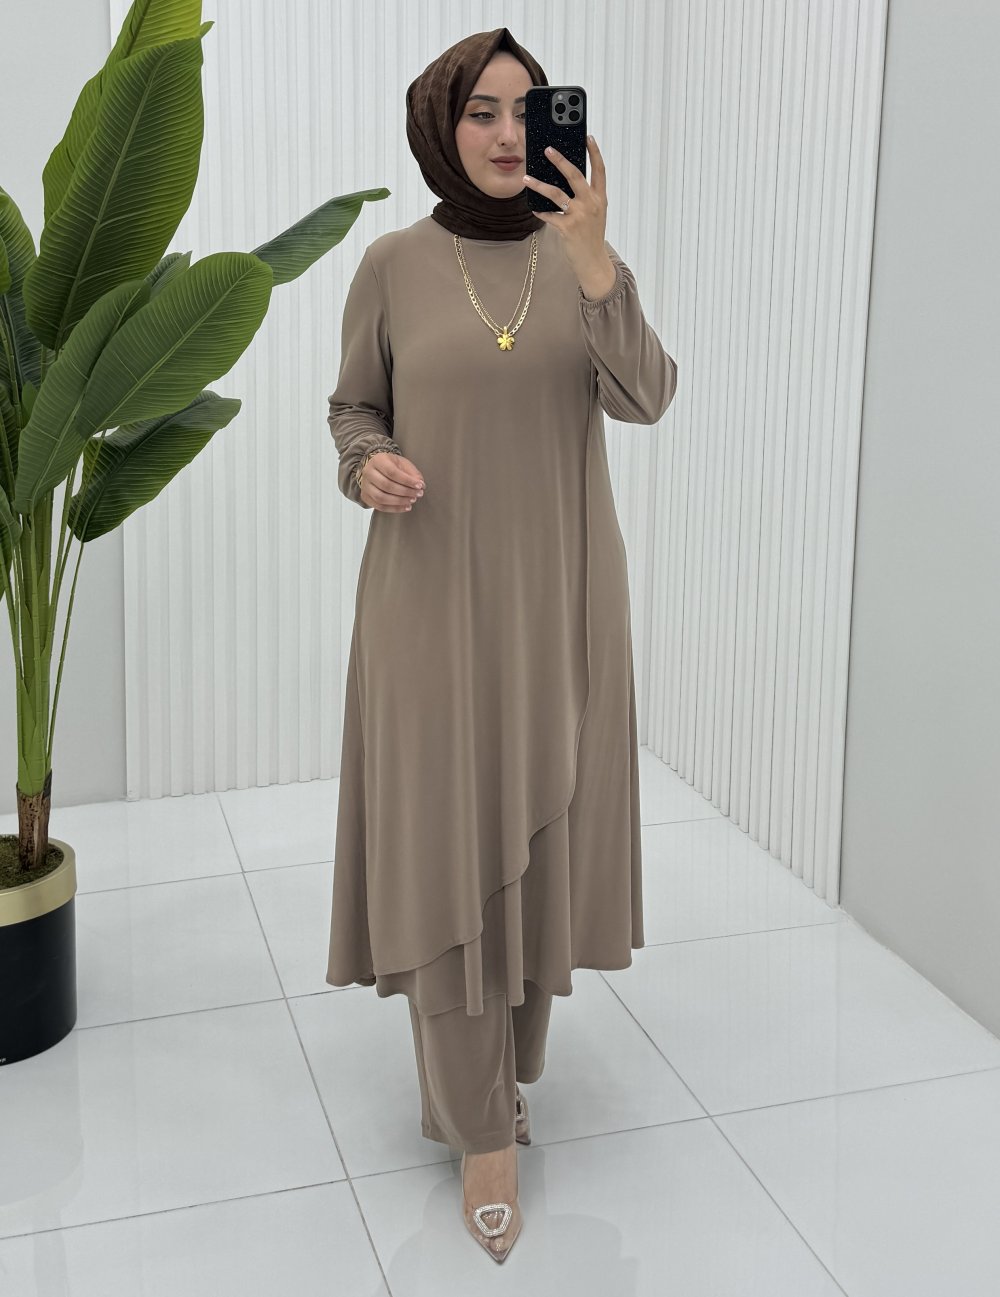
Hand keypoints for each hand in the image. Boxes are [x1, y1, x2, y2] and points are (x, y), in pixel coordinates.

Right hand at [360, 452, 424, 512]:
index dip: (407, 481)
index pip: (392, 472)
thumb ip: (412, 473)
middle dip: (405, 492)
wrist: (377, 469)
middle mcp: (368, 472)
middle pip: (386, 486)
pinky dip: (394, 509)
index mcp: (378, 460)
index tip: (419, 485)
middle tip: (418, 494)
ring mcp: (365, 485)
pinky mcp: (365, 497)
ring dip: (399, 502)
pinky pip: (379, 506)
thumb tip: (420, 485)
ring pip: (381, 498)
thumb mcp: (403, 464)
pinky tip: (405, 507)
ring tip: (412, 500)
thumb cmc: (391, 465)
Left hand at [522, 136, 607, 270]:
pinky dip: (540, 211)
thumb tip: (566, 180)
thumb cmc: (592, 236)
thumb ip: (587, 197)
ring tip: (526, 178)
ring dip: (539, 184)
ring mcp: (579, 216)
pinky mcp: (567, 228)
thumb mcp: (596, 213)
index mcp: (600, 198)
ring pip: (556, 194)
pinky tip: (533, 207)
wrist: (593, 261)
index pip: (599, 170)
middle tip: (548, 149)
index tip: (588, 137)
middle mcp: (591, 204)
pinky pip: (549, 215)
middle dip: (560, 160)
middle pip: (575, 175)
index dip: (595, 153)